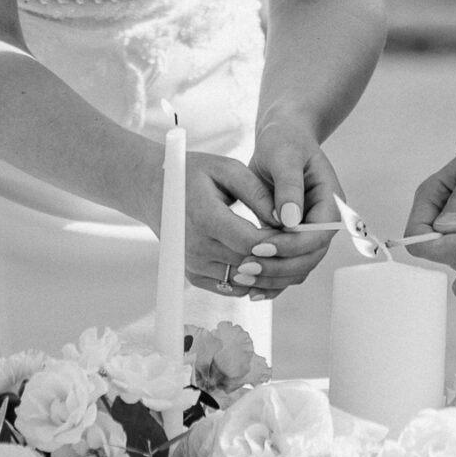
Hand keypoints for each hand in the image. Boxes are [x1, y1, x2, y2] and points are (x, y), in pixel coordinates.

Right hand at [178, 152, 337, 301]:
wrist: (153, 189)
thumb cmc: (193, 174)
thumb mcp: (227, 169)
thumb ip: (257, 192)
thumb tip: (285, 218)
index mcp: (204, 218)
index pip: (251, 242)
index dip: (278, 242)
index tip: (296, 232)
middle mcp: (194, 247)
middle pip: (250, 263)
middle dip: (279, 257)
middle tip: (301, 245)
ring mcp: (192, 264)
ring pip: (244, 280)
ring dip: (269, 272)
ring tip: (287, 254)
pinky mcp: (193, 275)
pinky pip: (231, 287)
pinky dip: (252, 279)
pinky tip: (266, 262)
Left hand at [241, 115, 344, 298]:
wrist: (280, 138)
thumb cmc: (285, 141)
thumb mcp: (285, 156)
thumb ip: (289, 187)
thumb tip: (291, 220)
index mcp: (330, 202)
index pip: (318, 235)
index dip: (291, 246)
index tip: (260, 246)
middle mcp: (322, 221)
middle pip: (309, 257)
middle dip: (279, 267)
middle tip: (246, 268)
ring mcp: (308, 232)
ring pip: (297, 267)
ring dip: (273, 277)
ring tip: (243, 278)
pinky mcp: (291, 238)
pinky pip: (286, 265)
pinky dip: (270, 278)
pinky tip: (250, 287)